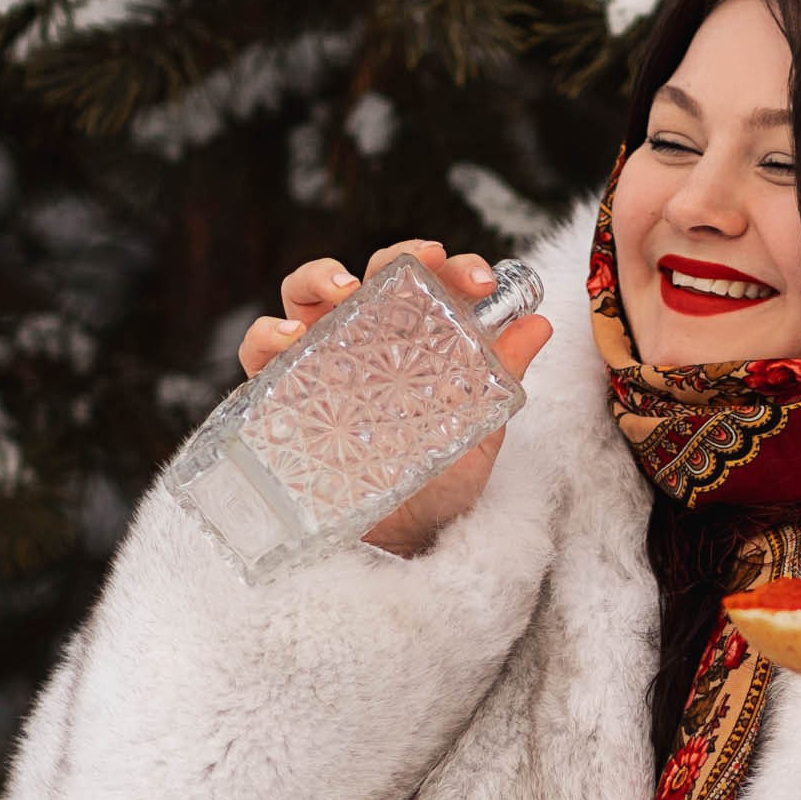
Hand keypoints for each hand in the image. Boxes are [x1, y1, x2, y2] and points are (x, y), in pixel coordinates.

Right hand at [237, 239, 552, 555]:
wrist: (403, 542)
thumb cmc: (439, 482)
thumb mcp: (478, 429)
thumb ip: (503, 377)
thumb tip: (541, 324)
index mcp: (410, 339)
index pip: (426, 283)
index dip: (452, 267)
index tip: (481, 280)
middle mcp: (361, 340)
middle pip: (365, 274)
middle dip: (395, 257)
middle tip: (425, 262)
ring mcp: (316, 362)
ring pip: (303, 296)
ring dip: (320, 278)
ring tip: (345, 290)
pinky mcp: (277, 394)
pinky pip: (259, 352)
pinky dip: (268, 334)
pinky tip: (291, 340)